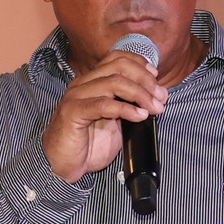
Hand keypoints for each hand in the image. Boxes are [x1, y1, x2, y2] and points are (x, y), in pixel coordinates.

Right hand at [41, 47, 167, 182]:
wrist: (62, 165)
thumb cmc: (88, 145)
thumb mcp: (115, 121)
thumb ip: (130, 106)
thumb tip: (155, 98)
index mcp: (92, 81)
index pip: (116, 58)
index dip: (139, 63)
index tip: (156, 78)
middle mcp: (82, 84)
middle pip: (118, 67)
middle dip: (145, 80)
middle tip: (161, 97)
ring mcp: (76, 96)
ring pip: (113, 82)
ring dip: (140, 94)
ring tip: (154, 108)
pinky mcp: (72, 112)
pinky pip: (103, 104)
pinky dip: (126, 109)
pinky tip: (139, 116)